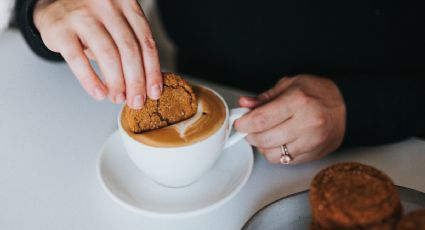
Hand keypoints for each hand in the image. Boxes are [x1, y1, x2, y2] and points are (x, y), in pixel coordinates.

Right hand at [33, 0, 161, 107]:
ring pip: (108, 55)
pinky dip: (91, 80)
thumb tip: (147, 83)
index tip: (154, 91)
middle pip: (129, 50)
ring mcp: (83, 15)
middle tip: (136, 100)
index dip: (152, 70)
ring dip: (117, 82)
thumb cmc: (91, 18)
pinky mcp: (61, 29)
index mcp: (127, 4)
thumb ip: (132, 44)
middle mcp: (107, 6)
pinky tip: (99, 92)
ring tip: (118, 97)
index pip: (146, 42)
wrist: (53, 3)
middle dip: (136, 81)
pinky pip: (79, 60)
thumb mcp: (117, 22)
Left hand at [235, 75, 345, 163]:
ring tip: (266, 135)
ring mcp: (312, 141)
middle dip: (251, 136)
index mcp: (298, 101)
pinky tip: (280, 142)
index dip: (244, 123)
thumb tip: (244, 105)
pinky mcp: (315, 154)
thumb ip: (264, 98)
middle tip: (250, 129)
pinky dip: (277, 153)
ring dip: (263, 147)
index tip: (240, 123)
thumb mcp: (289, 85)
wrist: (347, 105)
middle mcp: (307, 123)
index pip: (261, 120)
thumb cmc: (318, 92)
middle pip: (265, 140)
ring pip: (274, 155)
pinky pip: (286, 161)